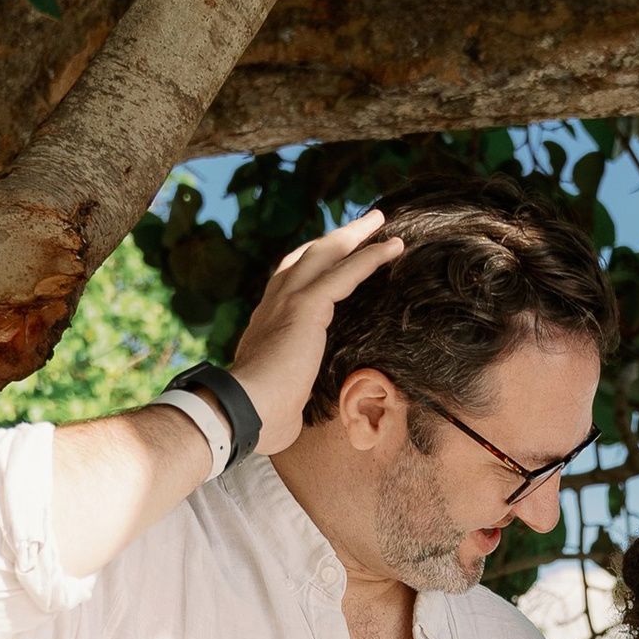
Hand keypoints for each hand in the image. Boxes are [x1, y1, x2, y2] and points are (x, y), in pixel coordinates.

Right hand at [230, 211, 406, 454]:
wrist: (245, 410)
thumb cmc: (262, 417)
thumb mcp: (281, 399)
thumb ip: (289, 396)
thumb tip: (293, 417)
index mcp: (267, 324)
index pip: (290, 283)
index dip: (311, 267)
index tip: (332, 258)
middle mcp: (274, 304)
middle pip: (307, 257)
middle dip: (335, 239)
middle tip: (362, 225)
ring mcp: (288, 301)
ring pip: (326, 254)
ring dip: (354, 235)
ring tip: (380, 221)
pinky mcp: (307, 307)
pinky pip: (345, 272)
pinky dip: (370, 257)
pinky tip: (393, 247)